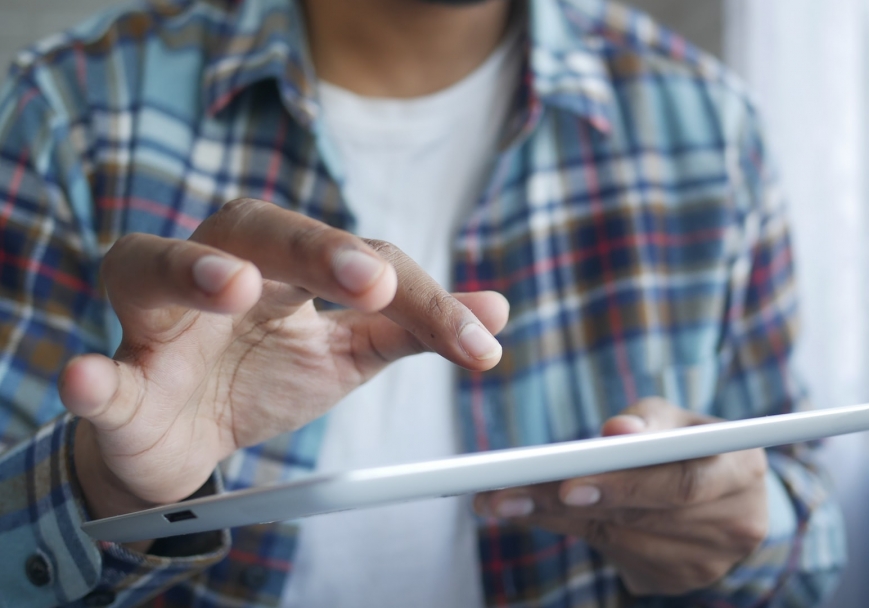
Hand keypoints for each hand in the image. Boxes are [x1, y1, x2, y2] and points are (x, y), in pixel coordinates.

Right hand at [61, 198, 508, 527]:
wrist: (187, 443)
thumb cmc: (266, 376)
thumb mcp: (351, 353)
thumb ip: (415, 328)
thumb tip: (499, 310)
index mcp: (284, 265)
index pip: (361, 261)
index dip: (424, 300)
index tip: (479, 345)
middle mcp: (217, 271)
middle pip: (257, 230)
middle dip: (315, 249)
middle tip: (370, 281)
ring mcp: (157, 323)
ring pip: (153, 268)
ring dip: (192, 270)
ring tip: (232, 287)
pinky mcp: (116, 380)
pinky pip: (97, 373)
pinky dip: (93, 377)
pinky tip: (93, 376)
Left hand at [474, 398, 768, 595]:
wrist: (720, 491)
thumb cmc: (688, 442)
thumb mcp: (674, 417)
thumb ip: (645, 421)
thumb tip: (615, 431)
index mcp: (743, 469)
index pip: (681, 484)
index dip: (626, 486)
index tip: (567, 485)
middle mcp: (737, 524)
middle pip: (641, 518)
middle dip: (566, 503)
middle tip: (505, 494)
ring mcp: (711, 562)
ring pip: (620, 542)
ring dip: (555, 520)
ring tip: (502, 501)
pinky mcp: (680, 581)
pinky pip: (616, 558)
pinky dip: (573, 534)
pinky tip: (534, 515)